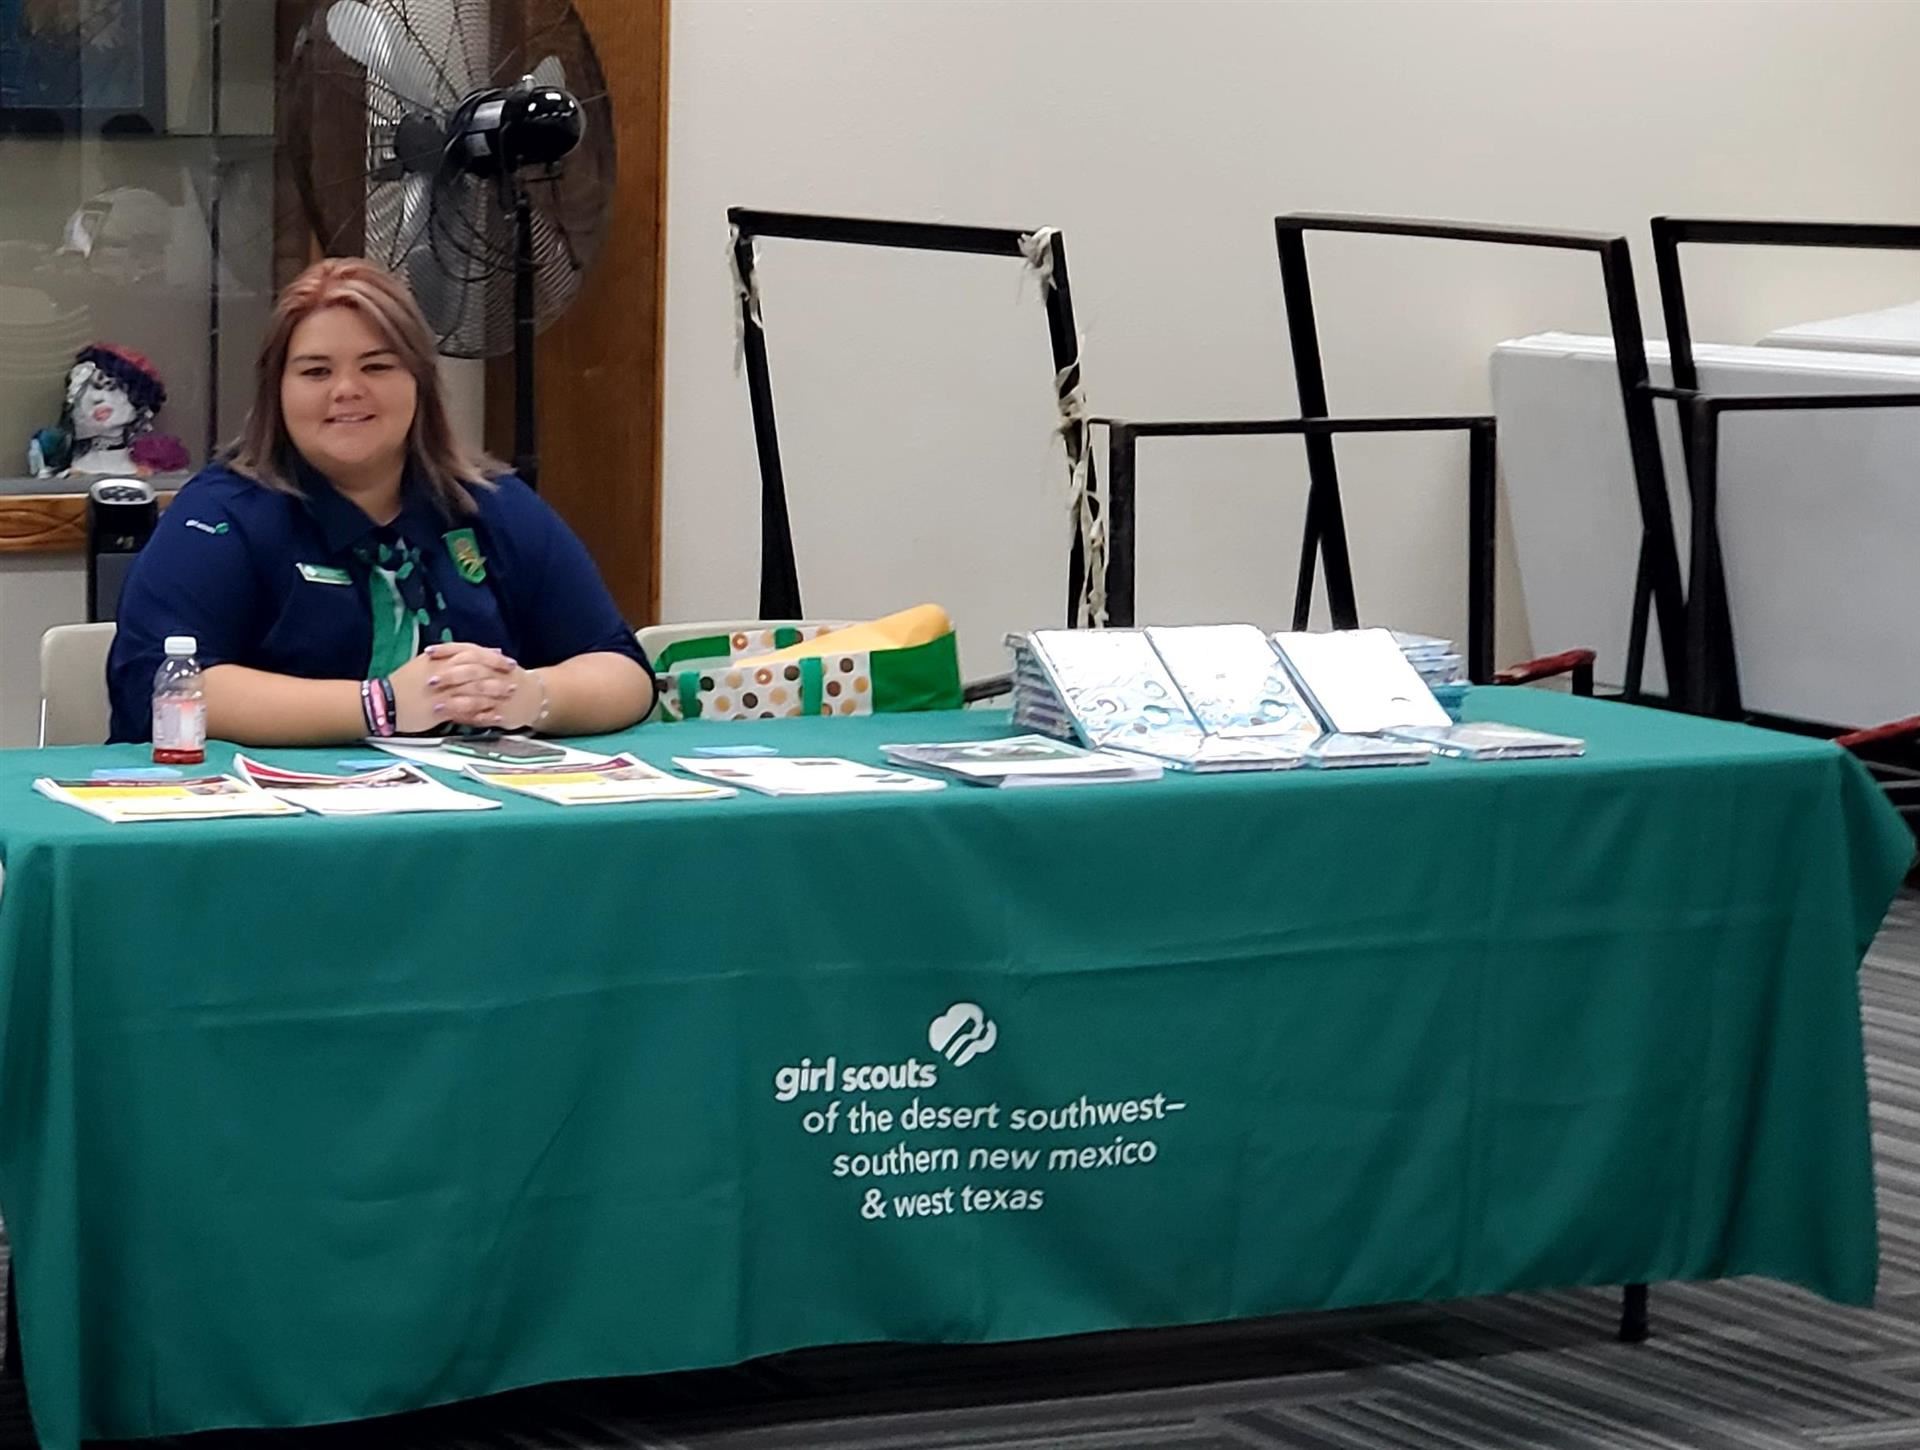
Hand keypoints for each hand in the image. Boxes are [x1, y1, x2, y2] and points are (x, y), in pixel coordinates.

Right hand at [387, 643, 521, 732]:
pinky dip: (483, 712)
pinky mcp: (440, 709)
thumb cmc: (403, 684)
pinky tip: (496, 716)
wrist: (382, 703)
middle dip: (497, 673)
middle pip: (476, 668)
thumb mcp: (423, 664)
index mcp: (438, 659)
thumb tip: (468, 653)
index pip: (470, 653)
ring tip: (510, 694)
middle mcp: (442, 672)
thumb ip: (446, 658)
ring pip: (474, 688)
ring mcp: (442, 691)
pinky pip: (466, 710)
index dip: (490, 657)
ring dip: (495, 691)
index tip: (506, 661)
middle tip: (515, 677)